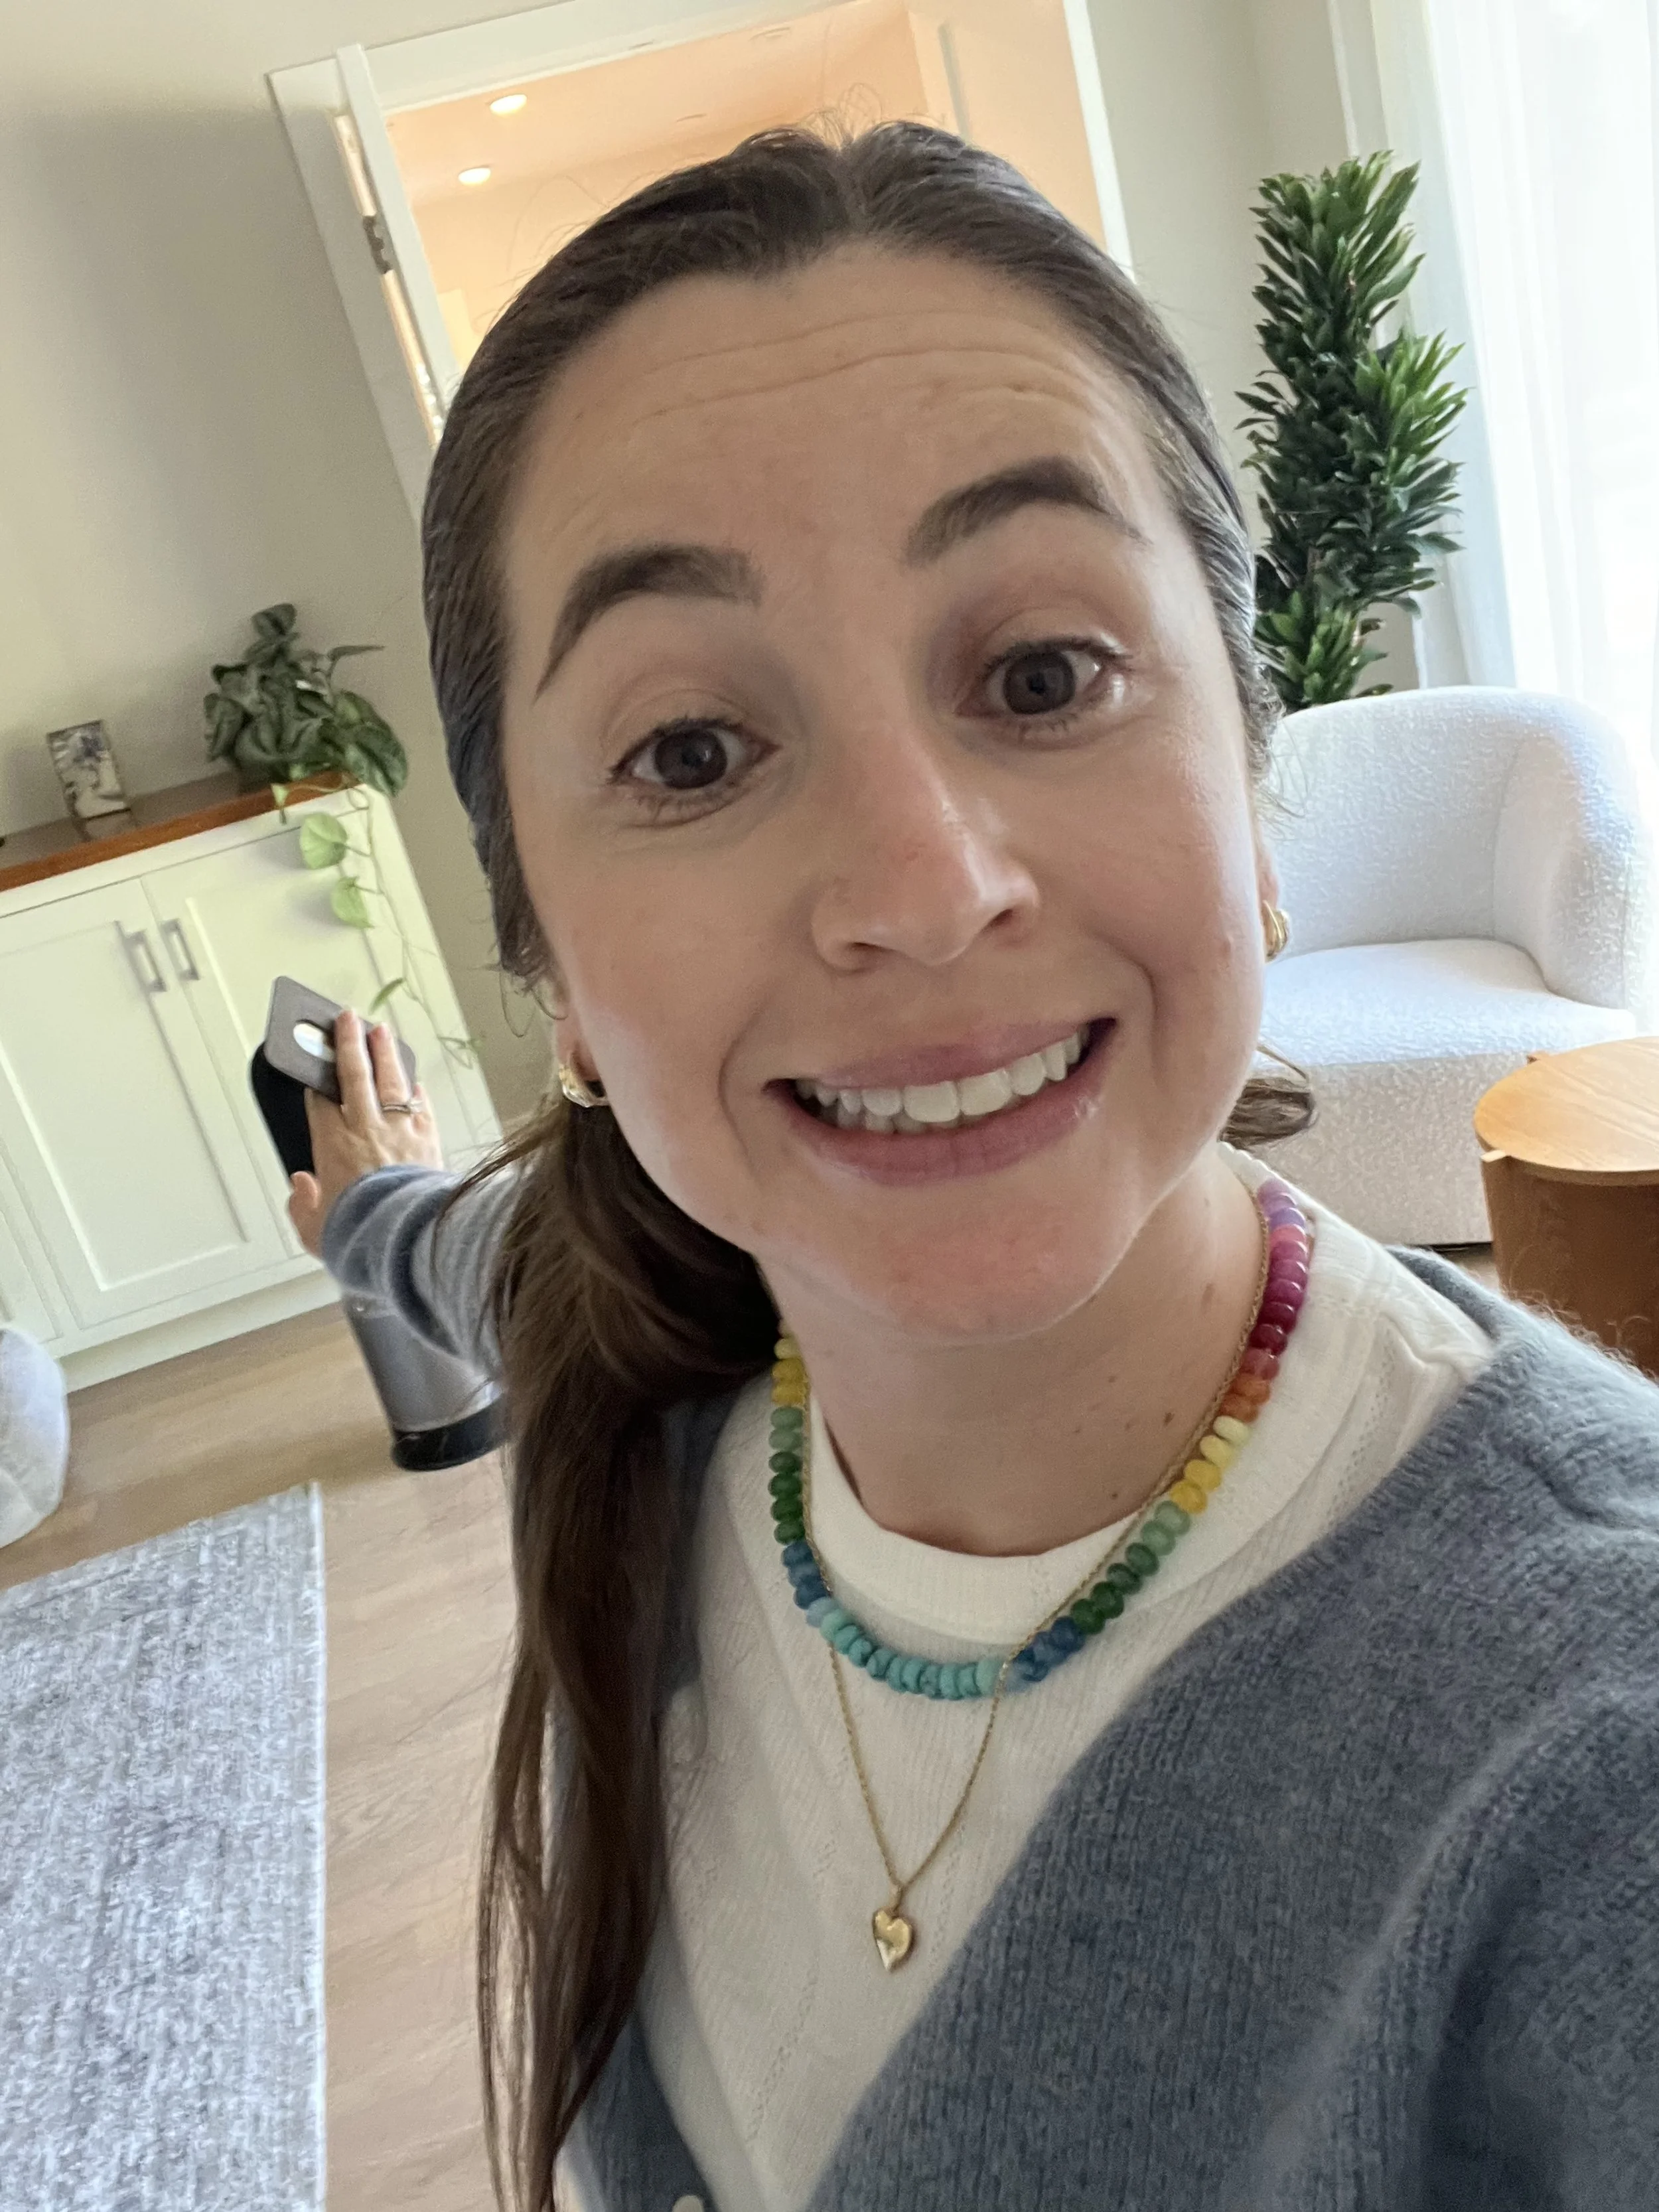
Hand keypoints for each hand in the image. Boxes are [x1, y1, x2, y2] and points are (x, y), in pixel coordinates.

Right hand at [288, 1008, 444, 1256]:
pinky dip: (417, 1091)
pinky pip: (421, 1106)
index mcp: (332, 1146)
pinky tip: (415, 1080)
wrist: (406, 1238)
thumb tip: (301, 1185)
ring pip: (390, 1081)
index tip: (316, 1074)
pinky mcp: (429, 1140)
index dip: (317, 1084)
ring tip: (381, 1030)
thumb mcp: (314, 1230)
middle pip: (355, 1075)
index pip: (320, 1103)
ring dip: (385, 1053)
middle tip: (347, 1018)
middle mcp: (366, 1130)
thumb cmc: (362, 1234)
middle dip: (349, 1043)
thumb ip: (302, 1206)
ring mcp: (400, 1131)